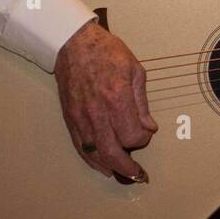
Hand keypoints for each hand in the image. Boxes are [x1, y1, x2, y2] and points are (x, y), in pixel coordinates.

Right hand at [53, 18, 157, 181]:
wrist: (74, 43)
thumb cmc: (107, 52)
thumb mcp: (135, 71)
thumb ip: (142, 103)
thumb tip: (149, 127)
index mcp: (117, 99)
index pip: (132, 136)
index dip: (142, 139)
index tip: (146, 133)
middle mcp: (97, 113)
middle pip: (112, 152)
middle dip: (127, 168)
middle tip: (138, 174)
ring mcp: (81, 118)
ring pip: (95, 154)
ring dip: (110, 168)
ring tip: (123, 174)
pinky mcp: (70, 118)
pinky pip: (80, 147)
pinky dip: (92, 160)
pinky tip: (102, 166)